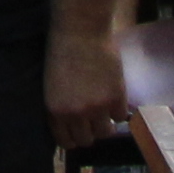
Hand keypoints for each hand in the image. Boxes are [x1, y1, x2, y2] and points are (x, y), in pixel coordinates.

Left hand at [43, 26, 126, 154]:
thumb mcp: (52, 85)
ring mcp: (97, 109)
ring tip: (106, 111)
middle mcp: (75, 115)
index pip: (66, 142)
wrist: (80, 30)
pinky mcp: (116, 99)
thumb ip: (61, 107)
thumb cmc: (61, 50)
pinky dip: (119, 109)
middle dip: (90, 131)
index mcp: (55, 111)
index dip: (73, 138)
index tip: (78, 131)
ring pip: (106, 133)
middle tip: (94, 120)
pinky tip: (115, 97)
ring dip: (106, 124)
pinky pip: (121, 116)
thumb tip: (70, 123)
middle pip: (87, 140)